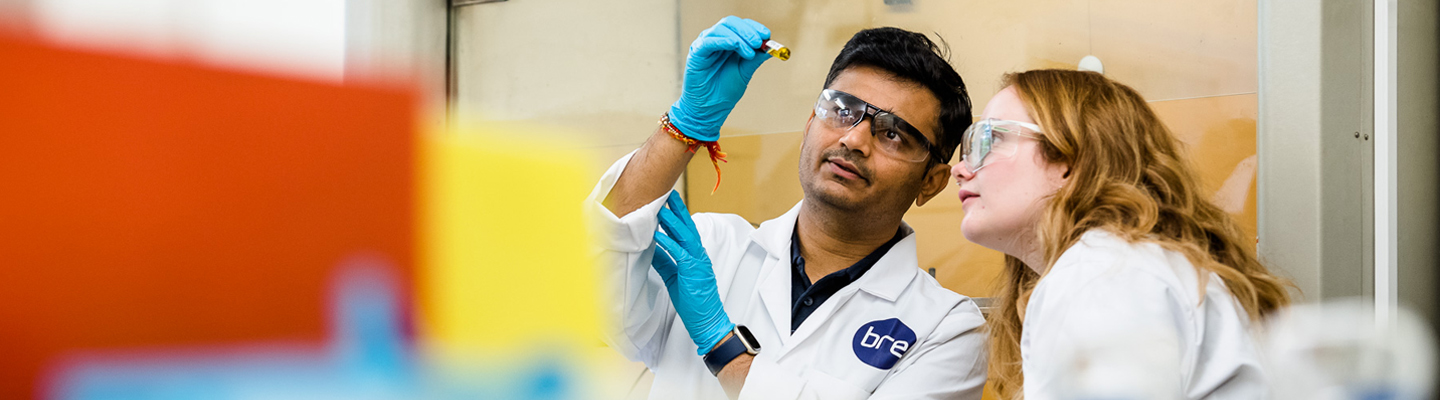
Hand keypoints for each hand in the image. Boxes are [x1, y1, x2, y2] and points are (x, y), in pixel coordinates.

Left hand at [651, 190, 734, 353]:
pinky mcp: (693, 272)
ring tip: (660, 208)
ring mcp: (698, 263)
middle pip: (687, 227)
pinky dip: (668, 243)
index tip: (669, 201)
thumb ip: (665, 262)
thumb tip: (651, 249)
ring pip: (685, 236)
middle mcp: (699, 255)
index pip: (686, 230)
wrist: (707, 320)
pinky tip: (658, 235)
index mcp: (696, 256)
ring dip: (672, 221)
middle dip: (677, 210)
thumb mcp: (674, 278)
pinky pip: (680, 254)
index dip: (678, 215)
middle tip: (666, 194)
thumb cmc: (693, 301)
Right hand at [668, 16, 773, 141]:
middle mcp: (716, 39)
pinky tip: (734, 45)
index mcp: (728, 42)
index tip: (767, 35)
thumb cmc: (725, 91)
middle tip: (759, 42)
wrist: (709, 109)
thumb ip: (755, 58)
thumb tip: (771, 48)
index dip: (754, 27)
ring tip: (749, 53)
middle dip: (747, 31)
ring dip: (739, 37)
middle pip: (731, 23)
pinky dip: (722, 40)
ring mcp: (705, 45)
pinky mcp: (696, 53)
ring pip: (721, 29)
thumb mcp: (745, 72)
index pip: (741, 25)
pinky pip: (708, 41)